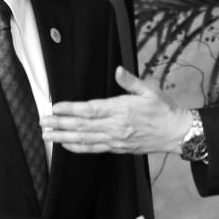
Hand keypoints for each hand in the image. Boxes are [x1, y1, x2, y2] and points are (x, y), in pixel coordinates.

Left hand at [41, 66, 191, 154]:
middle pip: (82, 126)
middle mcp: (116, 127)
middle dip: (60, 124)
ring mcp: (116, 139)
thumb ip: (131, 81)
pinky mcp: (118, 148)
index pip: (90, 110)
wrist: (176, 133)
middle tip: (43, 123)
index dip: (71, 109)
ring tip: (47, 135)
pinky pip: (94, 149)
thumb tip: (118, 70)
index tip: (55, 107)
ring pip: (85, 139)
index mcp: (121, 110)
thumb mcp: (150, 89)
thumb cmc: (164, 109)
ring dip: (64, 137)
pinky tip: (66, 145)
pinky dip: (78, 147)